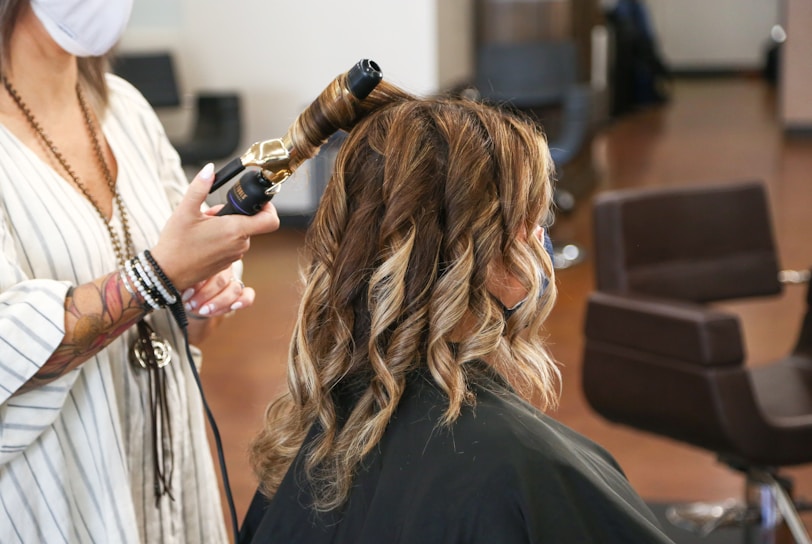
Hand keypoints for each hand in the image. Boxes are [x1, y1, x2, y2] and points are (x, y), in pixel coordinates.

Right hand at [150, 163, 279, 290]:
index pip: (270, 221)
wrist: (168, 273)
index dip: (269, 208)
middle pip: (250, 223)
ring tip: (204, 227)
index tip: (257, 202)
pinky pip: (232, 245)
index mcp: (235, 230)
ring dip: (226, 226)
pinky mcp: (227, 264)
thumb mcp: (185, 210)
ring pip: (240, 234)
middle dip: (234, 214)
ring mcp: (234, 256)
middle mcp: (239, 245)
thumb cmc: (176, 244)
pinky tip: (203, 238)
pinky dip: (223, 238)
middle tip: (212, 214)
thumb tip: (209, 169)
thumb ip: (199, 187)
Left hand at [183, 266, 253, 318]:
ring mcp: (233, 281)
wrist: (191, 297)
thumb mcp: (181, 281)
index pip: (208, 269)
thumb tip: (183, 288)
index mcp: (209, 260)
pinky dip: (243, 301)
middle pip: (221, 280)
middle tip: (190, 305)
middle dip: (205, 296)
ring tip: (202, 311)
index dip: (197, 284)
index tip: (185, 295)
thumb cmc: (184, 285)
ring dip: (218, 303)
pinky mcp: (240, 294)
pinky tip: (234, 306)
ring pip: (234, 289)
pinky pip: (248, 295)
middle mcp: (224, 268)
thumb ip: (183, 281)